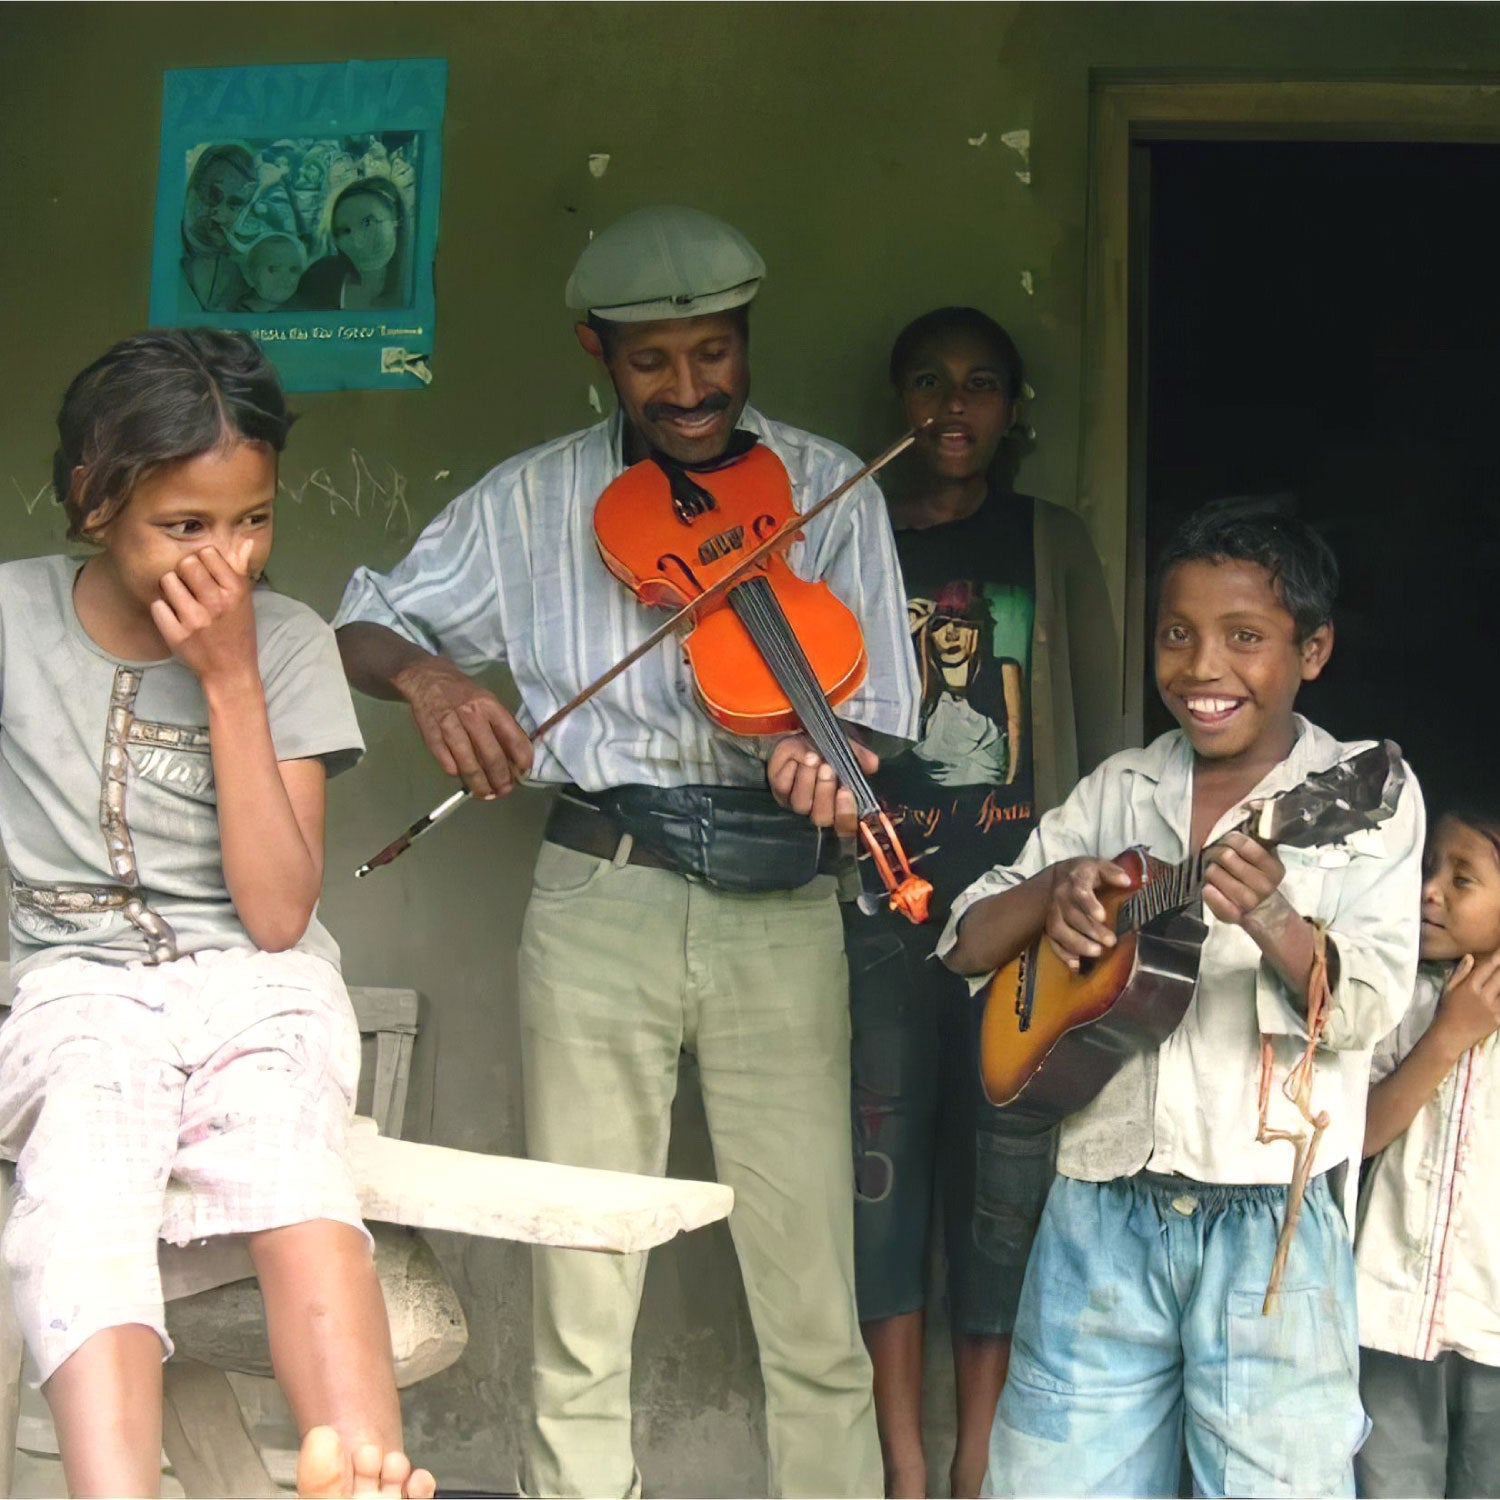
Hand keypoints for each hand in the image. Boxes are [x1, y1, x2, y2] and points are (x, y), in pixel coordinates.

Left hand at [151, 542, 258, 684]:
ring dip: (172, 589)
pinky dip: (163, 611)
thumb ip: (240, 569)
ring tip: (182, 601)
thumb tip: (244, 541)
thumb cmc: (238, 632)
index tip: (207, 574)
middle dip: (185, 571)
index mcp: (235, 592)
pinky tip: (174, 618)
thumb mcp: (245, 601)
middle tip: (191, 586)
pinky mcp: (176, 634)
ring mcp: (195, 619)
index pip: (208, 553)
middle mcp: (216, 603)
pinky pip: (157, 606)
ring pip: (168, 581)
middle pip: (185, 563)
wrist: (231, 671)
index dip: (204, 560)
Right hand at [393, 653, 533, 798]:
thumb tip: (515, 758)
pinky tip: (461, 778)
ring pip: (468, 762)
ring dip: (478, 783)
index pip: (512, 736)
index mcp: (490, 706)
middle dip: (500, 778)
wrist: (427, 678)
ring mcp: (450, 725)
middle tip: (504, 791)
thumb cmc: (463, 693)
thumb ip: (500, 727)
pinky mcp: (431, 734)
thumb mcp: (487, 701)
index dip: (521, 758)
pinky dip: (454, 772)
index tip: (524, 772)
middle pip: (491, 755)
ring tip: (485, 794)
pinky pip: (445, 760)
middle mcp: (472, 715)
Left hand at [766, 732, 878, 837]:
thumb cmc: (826, 747)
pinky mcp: (778, 790)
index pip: (845, 826)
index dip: (845, 814)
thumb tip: (872, 764)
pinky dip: (791, 769)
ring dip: (807, 778)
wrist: (799, 734)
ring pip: (801, 803)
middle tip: (827, 768)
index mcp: (838, 805)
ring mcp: (796, 801)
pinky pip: (783, 785)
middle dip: (825, 792)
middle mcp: (816, 809)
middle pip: (821, 817)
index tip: (846, 791)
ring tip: (812, 757)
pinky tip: (796, 757)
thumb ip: (860, 757)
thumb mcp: (847, 749)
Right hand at [1044, 856, 1133, 970]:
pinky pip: (1052, 941)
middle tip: (1110, 941)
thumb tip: (1127, 881)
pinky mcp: (1049, 925)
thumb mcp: (1098, 866)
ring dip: (1077, 943)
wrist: (1058, 877)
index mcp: (1075, 881)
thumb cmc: (1084, 874)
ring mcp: (1053, 912)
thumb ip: (1112, 872)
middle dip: (1091, 930)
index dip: (1090, 904)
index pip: (1080, 892)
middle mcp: (1061, 897)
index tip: (1102, 916)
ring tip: (1096, 953)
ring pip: (1059, 930)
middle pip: (1072, 915)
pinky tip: (1076, 964)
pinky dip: (1063, 953)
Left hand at [1203, 832, 1286, 926]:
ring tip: (1215, 873)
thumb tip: (1244, 823)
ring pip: (1213, 872)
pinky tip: (1210, 888)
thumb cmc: (1262, 884)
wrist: (1269, 916)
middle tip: (1214, 855)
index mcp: (1273, 869)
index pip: (1244, 844)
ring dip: (1211, 870)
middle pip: (1226, 856)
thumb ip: (1259, 846)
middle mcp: (1263, 885)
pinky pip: (1210, 894)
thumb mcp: (1269, 865)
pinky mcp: (1232, 913)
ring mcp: (1248, 901)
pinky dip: (1207, 889)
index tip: (1225, 840)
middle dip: (1215, 852)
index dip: (1230, 838)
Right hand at [1432, 950, 1499, 1055]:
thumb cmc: (1447, 1011)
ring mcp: (1493, 1009)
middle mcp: (1483, 996)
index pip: (1488, 967)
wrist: (1450, 1036)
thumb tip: (1470, 957)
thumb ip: (1461, 972)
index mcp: (1469, 987)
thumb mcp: (1448, 989)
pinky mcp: (1498, 1020)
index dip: (1498, 956)